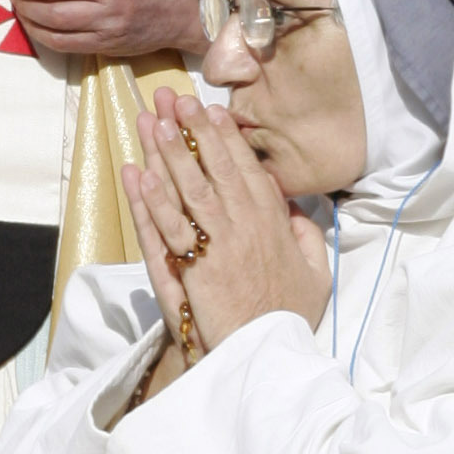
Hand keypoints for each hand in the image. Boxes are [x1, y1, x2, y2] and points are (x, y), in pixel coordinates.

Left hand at [120, 86, 332, 353]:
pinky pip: (165, 228)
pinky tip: (137, 174)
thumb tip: (292, 208)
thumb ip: (306, 234)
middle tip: (173, 98)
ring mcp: (213, 246)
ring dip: (166, 153)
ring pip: (185, 189)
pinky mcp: (188, 269)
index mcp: (272, 222)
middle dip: (191, 130)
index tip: (212, 110)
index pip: (245, 168)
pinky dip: (150, 200)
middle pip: (211, 167)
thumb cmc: (289, 316)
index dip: (225, 137)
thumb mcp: (317, 272)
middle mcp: (241, 225)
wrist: (264, 355)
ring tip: (150, 121)